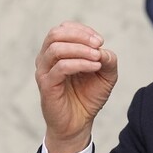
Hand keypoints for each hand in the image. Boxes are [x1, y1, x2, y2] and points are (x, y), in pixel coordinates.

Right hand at [35, 22, 117, 152]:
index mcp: (58, 52)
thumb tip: (102, 50)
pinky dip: (80, 63)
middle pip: (56, 33)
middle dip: (80, 35)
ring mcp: (44, 71)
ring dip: (80, 49)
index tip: (100, 41)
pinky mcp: (46, 85)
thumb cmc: (88, 97)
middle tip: (98, 44)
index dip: (83, 30)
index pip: (64, 28)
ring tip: (97, 58)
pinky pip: (60, 67)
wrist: (79, 123)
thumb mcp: (106, 75)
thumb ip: (108, 59)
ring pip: (56, 48)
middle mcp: (47, 58)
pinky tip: (94, 67)